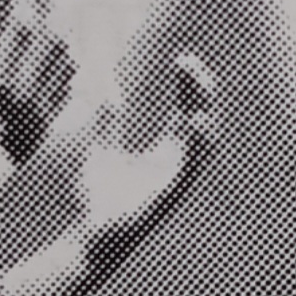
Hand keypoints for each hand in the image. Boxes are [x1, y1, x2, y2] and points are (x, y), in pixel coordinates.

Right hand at [0, 0, 75, 162]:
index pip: (20, 33)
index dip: (25, 2)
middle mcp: (24, 101)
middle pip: (50, 43)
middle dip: (52, 11)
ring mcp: (40, 117)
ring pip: (66, 64)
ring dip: (65, 35)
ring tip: (60, 15)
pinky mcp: (48, 129)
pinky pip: (69, 86)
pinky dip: (69, 63)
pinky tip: (67, 53)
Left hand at [0, 51, 216, 295]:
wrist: (92, 236)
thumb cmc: (99, 198)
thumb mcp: (100, 150)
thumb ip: (105, 124)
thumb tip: (102, 94)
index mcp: (167, 154)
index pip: (188, 113)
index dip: (189, 86)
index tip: (182, 59)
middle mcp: (177, 166)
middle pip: (202, 122)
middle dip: (201, 92)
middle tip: (192, 64)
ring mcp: (176, 182)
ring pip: (203, 145)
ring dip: (203, 113)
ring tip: (198, 84)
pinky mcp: (168, 197)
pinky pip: (189, 168)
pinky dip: (194, 145)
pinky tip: (193, 121)